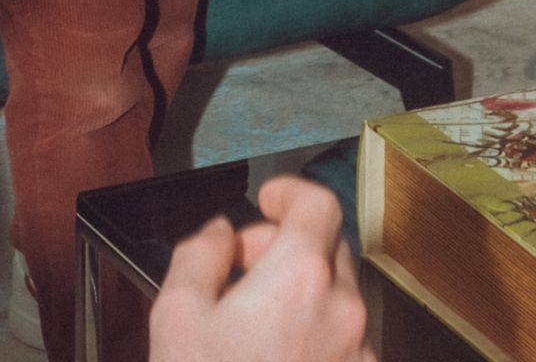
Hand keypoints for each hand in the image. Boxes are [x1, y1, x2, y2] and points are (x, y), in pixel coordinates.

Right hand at [150, 178, 369, 361]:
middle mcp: (342, 312)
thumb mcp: (177, 315)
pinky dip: (318, 335)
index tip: (269, 199)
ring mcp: (358, 356)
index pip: (317, 202)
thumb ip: (201, 252)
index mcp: (300, 278)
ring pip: (341, 297)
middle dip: (290, 245)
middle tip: (246, 268)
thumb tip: (220, 233)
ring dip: (306, 292)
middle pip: (331, 247)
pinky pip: (347, 343)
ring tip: (257, 324)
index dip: (290, 191)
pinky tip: (277, 358)